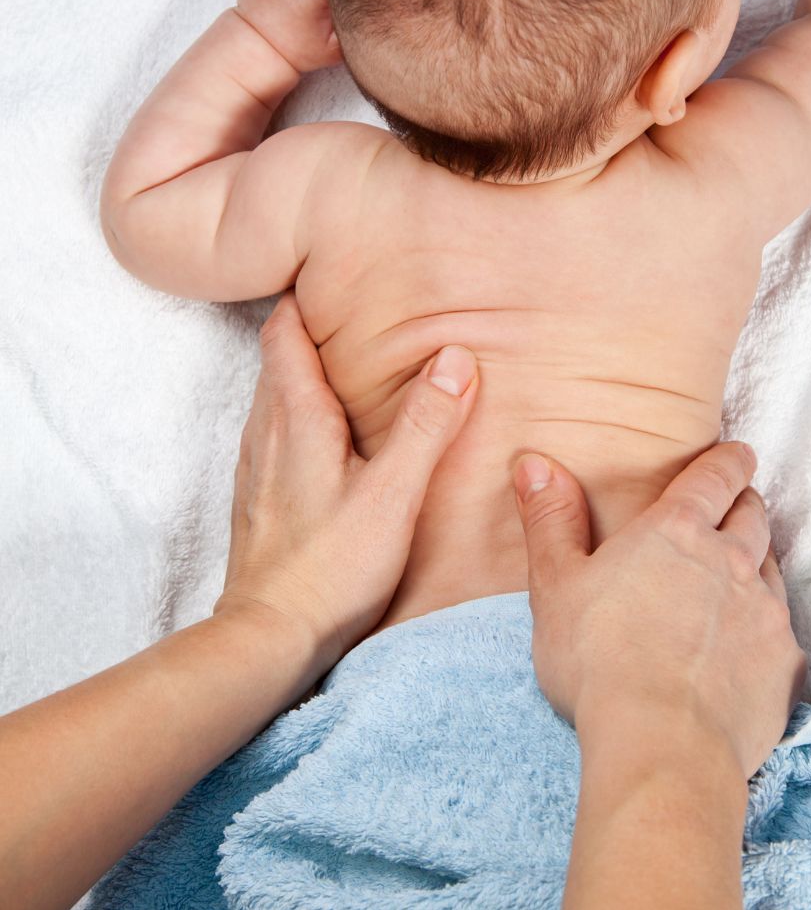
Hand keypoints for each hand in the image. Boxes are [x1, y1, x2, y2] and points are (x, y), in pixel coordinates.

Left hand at [214, 293, 478, 670]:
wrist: (267, 638)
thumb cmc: (331, 567)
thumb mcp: (394, 494)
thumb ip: (426, 426)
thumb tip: (456, 358)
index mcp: (295, 418)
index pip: (285, 332)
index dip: (304, 297)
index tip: (335, 271)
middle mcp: (265, 432)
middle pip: (279, 359)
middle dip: (312, 329)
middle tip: (358, 311)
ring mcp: (256, 466)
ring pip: (276, 396)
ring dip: (307, 373)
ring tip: (352, 365)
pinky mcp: (259, 496)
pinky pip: (276, 432)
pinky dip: (301, 414)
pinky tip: (333, 436)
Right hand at [516, 444, 806, 779]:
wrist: (662, 745)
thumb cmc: (598, 661)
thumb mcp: (556, 585)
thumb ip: (550, 521)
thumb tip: (535, 463)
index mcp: (677, 531)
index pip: (715, 476)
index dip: (729, 460)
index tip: (738, 453)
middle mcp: (731, 560)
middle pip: (753, 514)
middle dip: (746, 502)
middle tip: (737, 504)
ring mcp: (764, 610)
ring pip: (773, 565)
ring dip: (760, 557)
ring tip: (742, 566)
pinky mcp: (784, 662)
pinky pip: (784, 627)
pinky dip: (769, 620)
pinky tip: (751, 639)